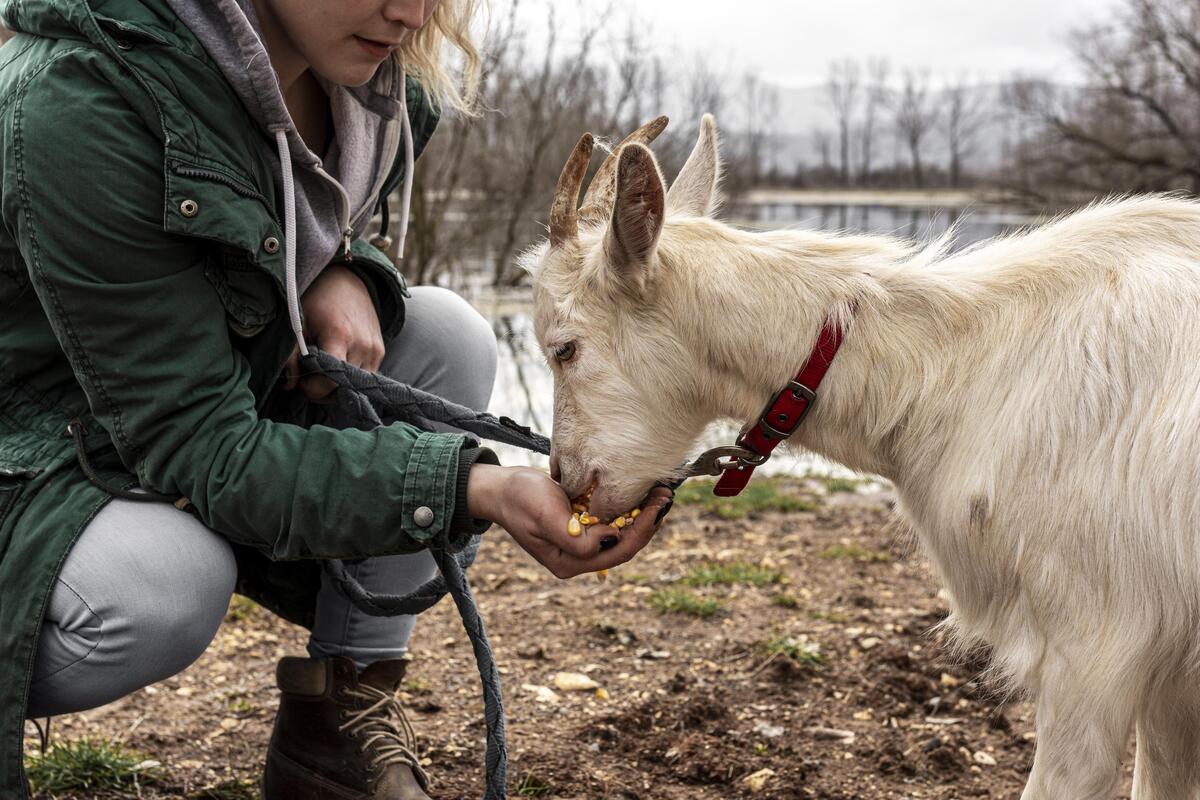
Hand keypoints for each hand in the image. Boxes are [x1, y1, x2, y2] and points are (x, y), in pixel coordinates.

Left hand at [284, 264, 384, 402]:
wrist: (345, 280)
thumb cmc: (316, 301)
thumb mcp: (298, 325)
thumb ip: (291, 357)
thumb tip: (289, 387)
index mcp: (340, 336)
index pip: (329, 382)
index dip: (312, 389)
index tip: (300, 382)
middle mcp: (363, 346)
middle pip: (342, 389)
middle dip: (322, 390)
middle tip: (308, 376)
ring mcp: (375, 350)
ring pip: (354, 387)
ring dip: (336, 385)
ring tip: (322, 369)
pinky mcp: (380, 351)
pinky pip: (364, 376)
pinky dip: (349, 377)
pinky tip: (336, 363)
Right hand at [467, 464, 673, 578]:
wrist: (500, 487)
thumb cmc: (519, 499)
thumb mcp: (545, 516)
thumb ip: (576, 537)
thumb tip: (611, 538)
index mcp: (569, 563)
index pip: (618, 551)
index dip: (642, 530)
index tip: (658, 506)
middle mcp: (577, 558)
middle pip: (625, 545)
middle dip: (648, 522)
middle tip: (666, 496)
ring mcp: (580, 543)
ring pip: (622, 534)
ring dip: (642, 514)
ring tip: (660, 493)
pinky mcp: (581, 527)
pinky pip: (612, 522)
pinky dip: (628, 508)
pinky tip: (641, 493)